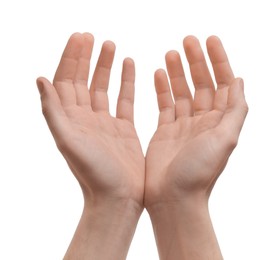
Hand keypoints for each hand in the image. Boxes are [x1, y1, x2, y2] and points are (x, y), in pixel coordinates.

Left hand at [37, 33, 144, 258]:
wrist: (118, 198)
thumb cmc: (93, 174)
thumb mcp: (68, 141)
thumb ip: (53, 111)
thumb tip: (39, 79)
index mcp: (71, 119)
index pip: (66, 81)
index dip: (70, 58)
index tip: (79, 38)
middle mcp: (85, 119)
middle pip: (83, 81)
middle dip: (86, 57)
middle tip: (92, 37)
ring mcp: (105, 123)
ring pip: (103, 88)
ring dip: (105, 66)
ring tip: (111, 45)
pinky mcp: (124, 129)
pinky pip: (124, 100)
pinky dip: (126, 82)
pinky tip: (130, 65)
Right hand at [145, 36, 247, 206]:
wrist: (172, 198)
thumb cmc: (198, 173)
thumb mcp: (225, 140)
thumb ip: (235, 111)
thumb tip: (240, 81)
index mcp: (219, 122)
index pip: (223, 84)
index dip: (218, 61)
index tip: (209, 41)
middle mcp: (203, 121)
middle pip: (202, 84)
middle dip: (196, 61)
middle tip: (187, 41)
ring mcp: (183, 125)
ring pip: (182, 92)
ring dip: (178, 72)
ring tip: (170, 53)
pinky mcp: (165, 131)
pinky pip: (165, 105)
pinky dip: (162, 89)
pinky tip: (158, 73)